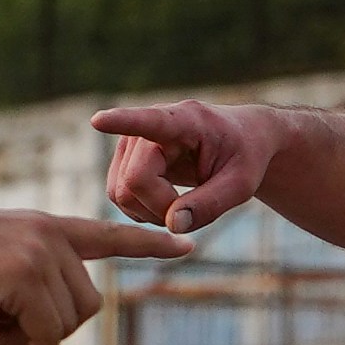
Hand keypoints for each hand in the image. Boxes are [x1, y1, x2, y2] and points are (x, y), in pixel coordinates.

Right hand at [0, 203, 196, 344]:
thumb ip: (27, 302)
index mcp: (46, 226)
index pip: (108, 233)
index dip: (149, 242)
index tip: (188, 245)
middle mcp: (50, 235)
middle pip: (88, 304)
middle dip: (53, 333)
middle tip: (3, 344)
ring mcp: (40, 254)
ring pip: (68, 323)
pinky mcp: (25, 279)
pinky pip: (48, 336)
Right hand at [96, 97, 290, 228]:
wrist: (241, 141)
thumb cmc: (245, 156)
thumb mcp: (242, 183)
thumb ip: (211, 203)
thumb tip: (172, 224)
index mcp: (186, 120)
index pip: (150, 121)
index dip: (122, 122)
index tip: (99, 121)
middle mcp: (150, 126)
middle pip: (135, 180)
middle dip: (161, 207)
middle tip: (193, 213)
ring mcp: (133, 142)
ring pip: (120, 191)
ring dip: (150, 212)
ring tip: (184, 208)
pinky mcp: (125, 158)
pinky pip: (118, 195)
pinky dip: (141, 211)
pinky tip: (167, 206)